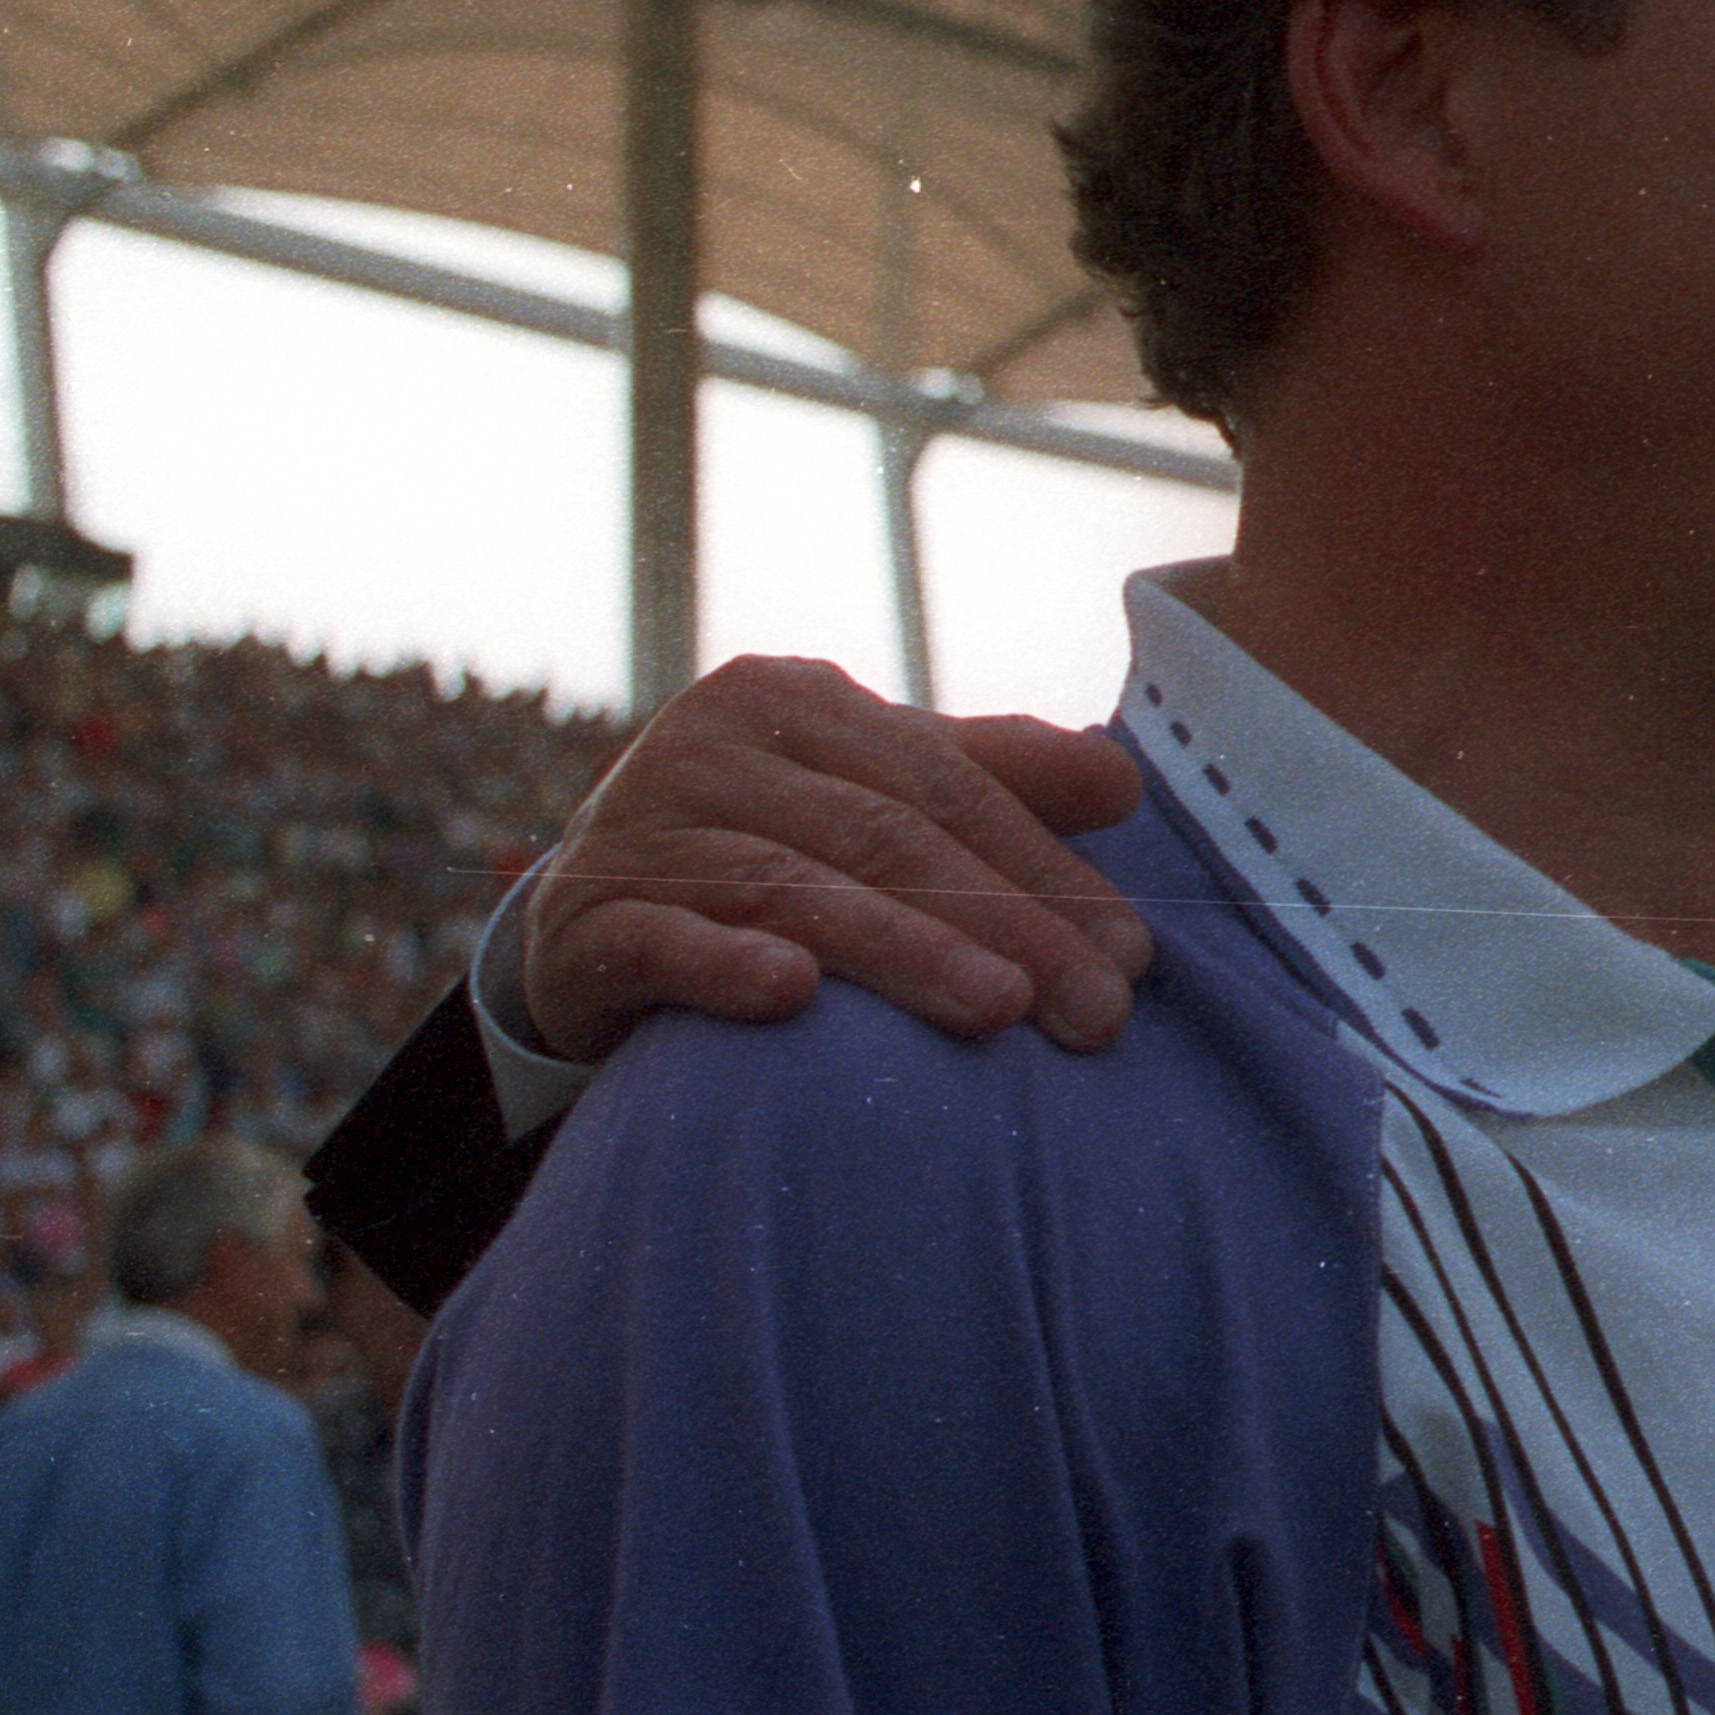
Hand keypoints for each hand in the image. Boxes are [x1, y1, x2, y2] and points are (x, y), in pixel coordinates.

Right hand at [523, 659, 1152, 1064]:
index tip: (1134, 955)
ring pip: (795, 890)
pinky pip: (662, 942)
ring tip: (1001, 1011)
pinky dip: (726, 965)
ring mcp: (639, 831)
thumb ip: (987, 778)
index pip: (945, 786)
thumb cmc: (765, 848)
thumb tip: (1122, 782)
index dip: (1045, 867)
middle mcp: (708, 746)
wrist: (592, 922)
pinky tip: (793, 997)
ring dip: (904, 952)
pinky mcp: (581, 922)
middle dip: (1007, 926)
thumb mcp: (869, 796)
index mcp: (791, 702)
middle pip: (886, 839)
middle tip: (1097, 1013)